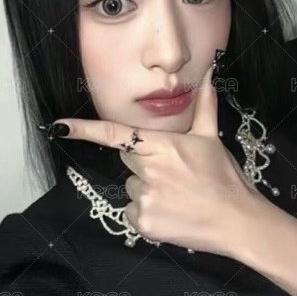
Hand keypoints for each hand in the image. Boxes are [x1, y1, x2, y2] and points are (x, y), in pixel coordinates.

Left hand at [52, 64, 261, 254]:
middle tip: (174, 173)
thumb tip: (210, 72)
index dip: (85, 129)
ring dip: (147, 190)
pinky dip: (147, 214)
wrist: (237, 220)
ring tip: (177, 196)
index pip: (116, 133)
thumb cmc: (224, 177)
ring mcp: (145, 199)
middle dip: (144, 163)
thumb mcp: (212, 138)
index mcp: (162, 146)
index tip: (59, 126)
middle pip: (127, 160)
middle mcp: (149, 171)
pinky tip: (171, 213)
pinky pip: (133, 213)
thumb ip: (204, 104)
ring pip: (131, 188)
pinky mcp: (145, 224)